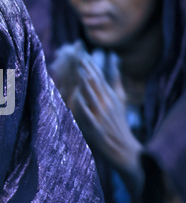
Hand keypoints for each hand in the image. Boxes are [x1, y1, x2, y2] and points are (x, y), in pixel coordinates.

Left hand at [71, 57, 143, 197]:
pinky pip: (89, 116)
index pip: (99, 78)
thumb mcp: (120, 99)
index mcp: (110, 96)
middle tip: (79, 59)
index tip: (83, 55)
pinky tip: (79, 101)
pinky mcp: (97, 127)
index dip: (91, 67)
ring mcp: (102, 115)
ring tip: (81, 75)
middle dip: (87, 72)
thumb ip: (116, 81)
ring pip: (93, 98)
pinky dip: (85, 109)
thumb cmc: (119, 122)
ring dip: (87, 87)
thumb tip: (115, 61)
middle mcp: (107, 103)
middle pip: (96, 85)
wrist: (124, 148)